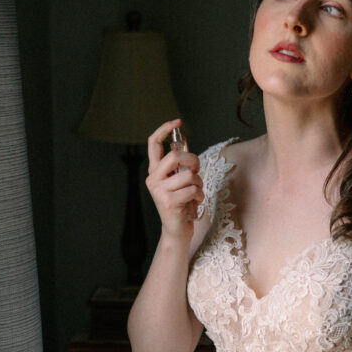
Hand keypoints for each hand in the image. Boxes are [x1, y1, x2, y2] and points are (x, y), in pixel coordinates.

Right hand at [145, 119, 202, 240]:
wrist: (177, 230)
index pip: (153, 144)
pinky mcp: (168, 202)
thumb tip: (182, 139)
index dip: (164, 129)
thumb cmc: (181, 203)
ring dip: (198, 183)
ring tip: (195, 192)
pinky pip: (192, 190)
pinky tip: (195, 203)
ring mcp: (159, 191)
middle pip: (175, 156)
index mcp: (155, 171)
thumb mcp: (180, 179)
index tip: (177, 121)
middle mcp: (153, 179)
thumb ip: (180, 161)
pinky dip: (199, 196)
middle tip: (196, 170)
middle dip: (192, 161)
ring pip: (188, 175)